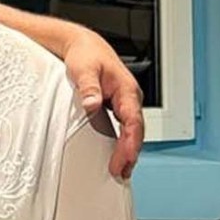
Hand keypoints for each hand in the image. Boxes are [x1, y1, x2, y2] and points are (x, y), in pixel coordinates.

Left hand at [62, 30, 144, 178]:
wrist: (85, 47)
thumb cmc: (86, 56)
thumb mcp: (83, 69)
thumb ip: (88, 87)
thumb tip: (92, 104)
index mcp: (127, 90)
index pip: (133, 121)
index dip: (130, 142)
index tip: (125, 158)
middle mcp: (130, 98)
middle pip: (135, 131)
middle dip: (130, 153)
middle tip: (121, 172)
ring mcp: (125, 104)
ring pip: (131, 132)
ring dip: (128, 151)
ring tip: (122, 171)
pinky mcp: (117, 108)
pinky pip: (124, 129)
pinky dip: (122, 144)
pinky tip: (118, 157)